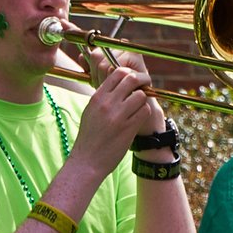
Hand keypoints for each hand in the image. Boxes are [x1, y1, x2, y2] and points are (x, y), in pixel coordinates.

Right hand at [67, 46, 162, 174]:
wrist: (88, 160)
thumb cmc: (89, 137)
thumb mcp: (90, 111)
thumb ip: (102, 97)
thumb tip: (115, 85)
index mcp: (97, 97)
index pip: (117, 73)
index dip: (128, 74)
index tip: (131, 82)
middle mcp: (108, 103)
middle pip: (131, 80)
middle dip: (140, 82)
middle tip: (143, 88)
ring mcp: (119, 116)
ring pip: (141, 95)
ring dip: (142, 100)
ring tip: (138, 108)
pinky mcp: (128, 128)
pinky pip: (144, 111)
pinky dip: (144, 113)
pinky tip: (138, 118)